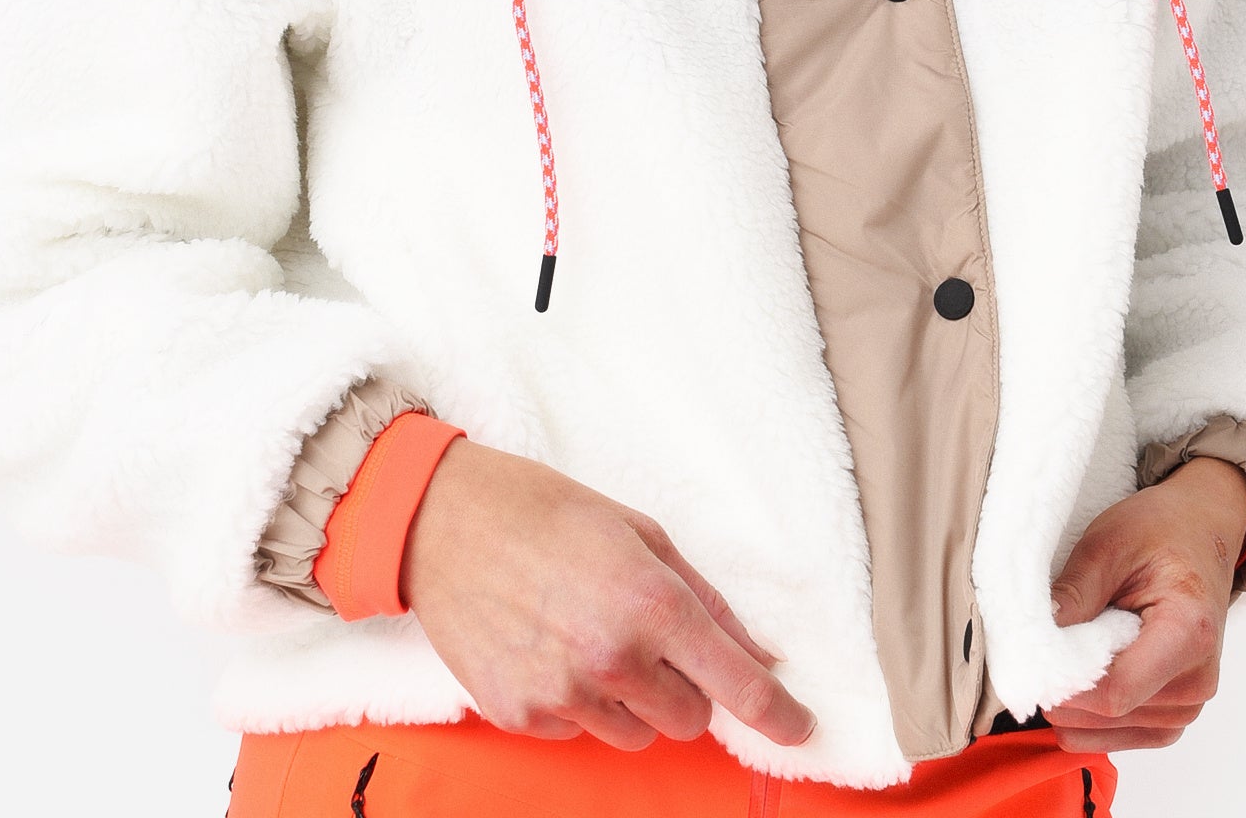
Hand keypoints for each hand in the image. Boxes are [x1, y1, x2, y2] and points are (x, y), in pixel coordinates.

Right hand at [398, 437, 817, 751]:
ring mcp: (562, 695)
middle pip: (689, 721)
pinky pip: (580, 732)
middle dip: (687, 690)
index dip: (779, 714)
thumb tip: (758, 652)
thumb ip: (704, 598)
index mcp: (650, 603)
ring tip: (592, 635)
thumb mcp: (639, 531)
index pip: (736, 685)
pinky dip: (579, 703)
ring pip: (636, 734)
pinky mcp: (521, 716)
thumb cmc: (545, 512)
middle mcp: (611, 658)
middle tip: (654, 641)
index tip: (801, 727)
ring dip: (633, 700)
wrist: (444, 522)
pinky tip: (552, 648)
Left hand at [1044, 456, 1245, 752]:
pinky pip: (1122, 735)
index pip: (1116, 691)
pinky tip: (1074, 682)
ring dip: (1075, 702)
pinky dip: (1089, 716)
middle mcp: (1197, 680)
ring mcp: (1190, 703)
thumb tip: (1034, 640)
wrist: (1201, 533)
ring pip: (1111, 730)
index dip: (1065, 682)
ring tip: (1066, 651)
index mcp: (1188, 633)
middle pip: (1110, 712)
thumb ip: (1075, 592)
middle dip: (1064, 688)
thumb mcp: (1109, 542)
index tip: (1031, 657)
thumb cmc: (1161, 532)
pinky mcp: (1175, 713)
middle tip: (1039, 645)